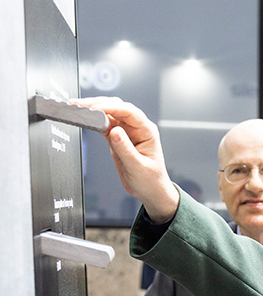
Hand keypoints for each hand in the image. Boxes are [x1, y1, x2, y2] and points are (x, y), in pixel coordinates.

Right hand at [71, 97, 178, 222]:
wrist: (151, 191)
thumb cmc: (151, 180)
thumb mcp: (138, 167)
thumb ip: (125, 149)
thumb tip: (114, 131)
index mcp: (147, 131)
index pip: (129, 112)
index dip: (111, 107)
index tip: (95, 108)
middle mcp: (137, 128)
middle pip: (117, 108)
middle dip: (98, 104)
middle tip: (79, 105)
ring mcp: (127, 132)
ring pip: (109, 114)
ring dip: (93, 110)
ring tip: (77, 108)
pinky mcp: (117, 138)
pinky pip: (105, 125)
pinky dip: (94, 121)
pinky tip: (84, 119)